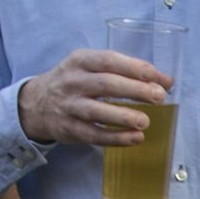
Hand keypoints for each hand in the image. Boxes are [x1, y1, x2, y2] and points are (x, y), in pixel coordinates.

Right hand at [17, 48, 168, 149]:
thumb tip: (164, 81)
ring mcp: (69, 106)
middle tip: (159, 96)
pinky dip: (116, 138)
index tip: (160, 78)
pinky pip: (94, 135)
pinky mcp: (69, 129)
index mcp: (79, 61)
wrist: (35, 104)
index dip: (136, 68)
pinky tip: (135, 138)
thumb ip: (121, 71)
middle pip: (105, 84)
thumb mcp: (87, 67)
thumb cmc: (73, 82)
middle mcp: (72, 82)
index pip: (109, 60)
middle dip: (135, 89)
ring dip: (123, 116)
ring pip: (97, 111)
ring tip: (145, 121)